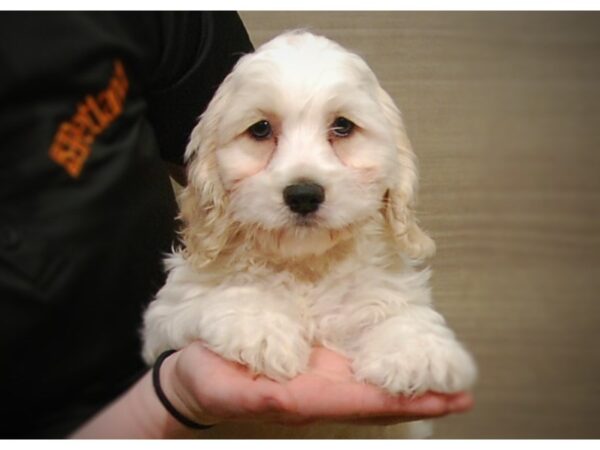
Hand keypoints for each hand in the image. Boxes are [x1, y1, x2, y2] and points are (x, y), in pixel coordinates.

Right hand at [165, 341, 473, 426]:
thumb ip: (256, 395)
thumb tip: (286, 396)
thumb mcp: (226, 388)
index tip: (442, 400)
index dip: (403, 401)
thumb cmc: (208, 380)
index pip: (363, 402)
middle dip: (420, 399)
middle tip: (462, 396)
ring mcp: (319, 379)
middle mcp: (320, 390)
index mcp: (304, 398)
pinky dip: (385, 372)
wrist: (196, 378)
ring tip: (447, 386)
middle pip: (379, 401)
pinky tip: (401, 366)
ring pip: (373, 388)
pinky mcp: (313, 365)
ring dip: (410, 387)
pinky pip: (356, 371)